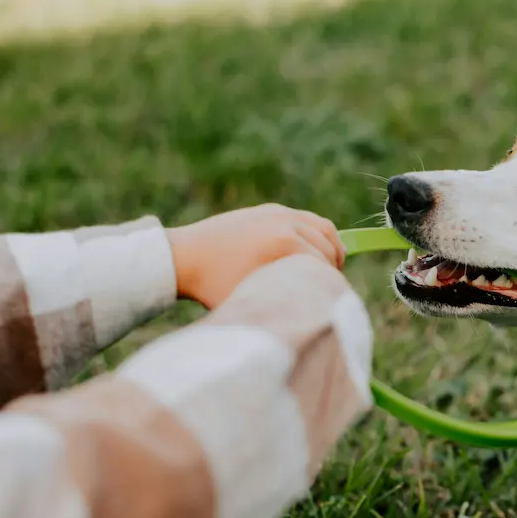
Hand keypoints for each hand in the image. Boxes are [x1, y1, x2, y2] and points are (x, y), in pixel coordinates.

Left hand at [167, 204, 345, 308]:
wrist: (184, 256)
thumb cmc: (215, 285)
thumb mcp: (252, 298)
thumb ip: (285, 301)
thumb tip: (315, 308)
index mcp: (285, 243)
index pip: (325, 265)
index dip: (330, 285)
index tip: (329, 301)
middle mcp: (286, 222)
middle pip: (328, 244)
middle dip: (333, 267)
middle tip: (329, 289)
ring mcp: (279, 212)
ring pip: (323, 227)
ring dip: (330, 248)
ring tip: (326, 269)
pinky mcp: (270, 209)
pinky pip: (307, 219)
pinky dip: (316, 236)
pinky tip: (309, 254)